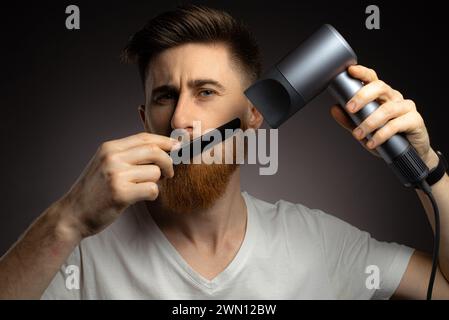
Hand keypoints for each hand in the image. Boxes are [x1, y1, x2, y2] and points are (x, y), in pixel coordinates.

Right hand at [58, 132, 177, 238]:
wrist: (73, 214)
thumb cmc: (94, 191)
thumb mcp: (106, 164)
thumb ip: (128, 155)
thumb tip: (161, 149)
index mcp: (110, 148)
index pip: (145, 138)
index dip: (165, 142)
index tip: (177, 147)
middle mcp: (112, 158)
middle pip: (154, 151)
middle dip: (168, 162)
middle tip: (168, 173)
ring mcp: (116, 175)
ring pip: (155, 172)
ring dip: (156, 182)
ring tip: (144, 188)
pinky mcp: (121, 193)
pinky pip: (152, 189)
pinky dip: (152, 194)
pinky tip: (142, 197)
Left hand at [330, 65, 437, 167]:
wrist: (409, 153)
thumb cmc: (386, 137)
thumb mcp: (364, 129)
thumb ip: (349, 120)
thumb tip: (334, 109)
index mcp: (382, 96)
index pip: (372, 79)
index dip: (362, 73)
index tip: (350, 71)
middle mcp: (394, 98)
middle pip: (380, 87)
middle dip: (362, 96)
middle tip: (350, 109)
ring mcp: (406, 108)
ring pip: (387, 109)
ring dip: (369, 122)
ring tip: (358, 134)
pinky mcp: (415, 120)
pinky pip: (396, 125)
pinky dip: (381, 134)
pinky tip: (372, 143)